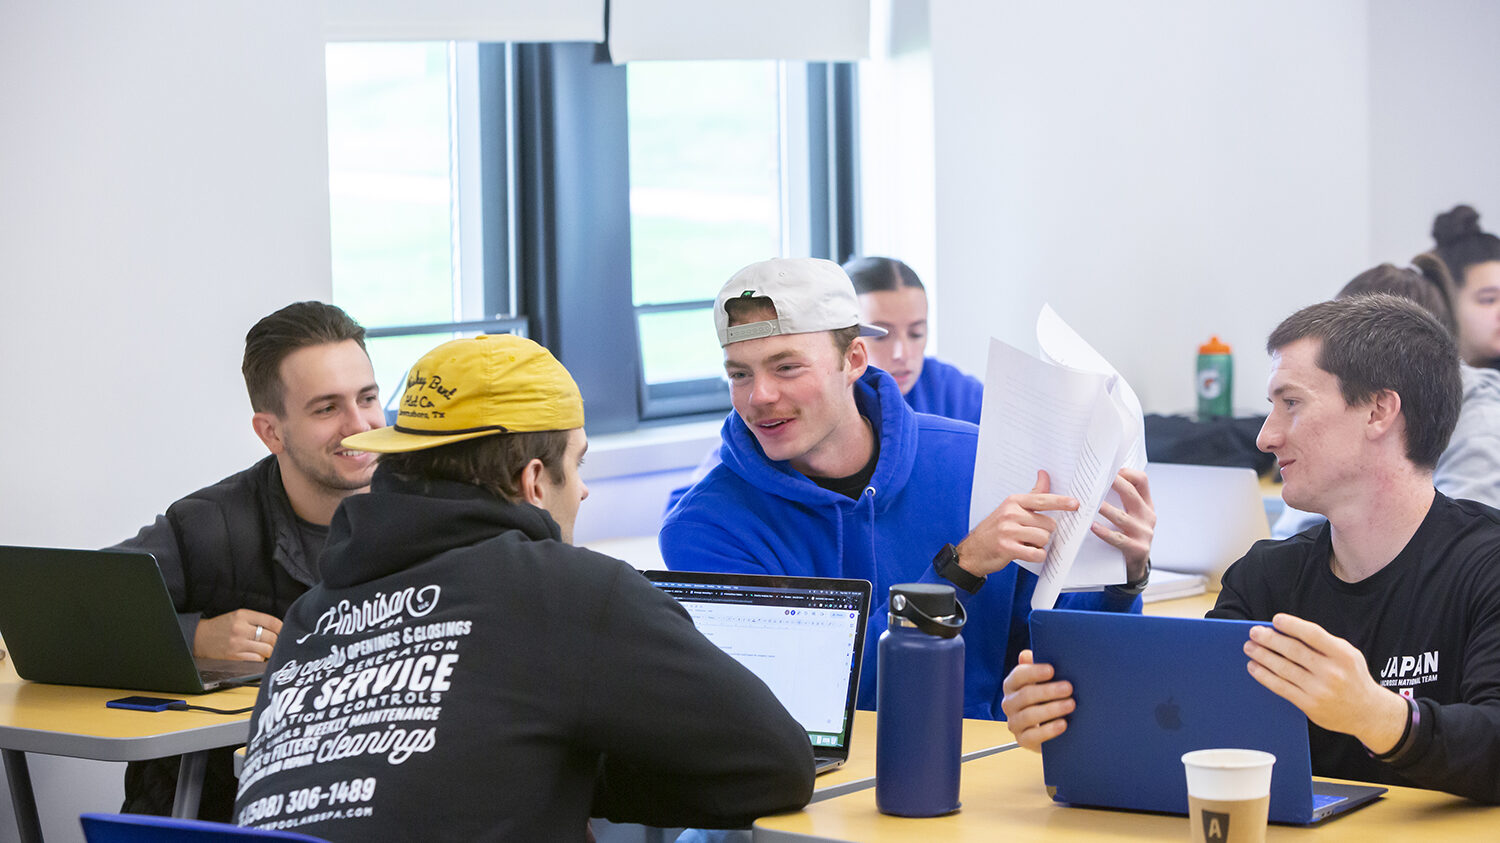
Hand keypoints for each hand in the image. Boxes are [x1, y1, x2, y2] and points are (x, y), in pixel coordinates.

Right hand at [194, 609, 281, 660]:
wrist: (200, 637)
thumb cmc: (222, 626)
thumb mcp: (238, 616)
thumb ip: (257, 620)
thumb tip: (278, 629)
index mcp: (243, 615)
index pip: (272, 622)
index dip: (281, 628)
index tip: (282, 632)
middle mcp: (241, 628)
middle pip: (271, 637)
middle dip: (276, 641)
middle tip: (273, 642)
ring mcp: (237, 644)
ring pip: (266, 650)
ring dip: (269, 651)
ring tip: (265, 649)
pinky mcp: (234, 656)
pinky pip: (256, 659)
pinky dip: (260, 658)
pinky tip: (256, 655)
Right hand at [957, 470, 1078, 576]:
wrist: (972, 550)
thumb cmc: (995, 529)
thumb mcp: (1011, 508)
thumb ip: (1032, 494)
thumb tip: (1044, 474)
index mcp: (1013, 502)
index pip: (1042, 499)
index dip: (1061, 502)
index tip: (1075, 504)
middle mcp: (1011, 514)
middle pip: (1048, 524)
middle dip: (1045, 532)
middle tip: (1030, 535)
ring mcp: (1008, 531)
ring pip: (1044, 538)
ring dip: (1040, 545)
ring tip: (1026, 543)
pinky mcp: (1008, 548)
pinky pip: (1036, 553)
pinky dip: (1036, 555)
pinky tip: (1027, 553)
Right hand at [1001, 650, 1074, 751]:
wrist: (1050, 729)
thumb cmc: (1046, 699)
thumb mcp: (1043, 683)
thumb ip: (1037, 669)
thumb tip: (1026, 654)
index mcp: (1011, 685)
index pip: (1018, 676)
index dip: (1034, 672)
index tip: (1052, 670)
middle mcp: (1009, 703)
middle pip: (1026, 695)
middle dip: (1048, 691)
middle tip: (1068, 688)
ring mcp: (1014, 723)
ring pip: (1029, 715)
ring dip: (1052, 709)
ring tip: (1070, 705)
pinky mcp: (1022, 740)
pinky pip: (1033, 735)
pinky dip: (1049, 730)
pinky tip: (1063, 724)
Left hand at [1090, 467, 1154, 581]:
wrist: (1135, 566)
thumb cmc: (1127, 534)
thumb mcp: (1131, 516)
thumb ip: (1121, 500)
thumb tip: (1096, 481)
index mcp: (1146, 504)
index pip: (1142, 481)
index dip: (1127, 472)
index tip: (1109, 470)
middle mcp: (1148, 516)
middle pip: (1131, 494)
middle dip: (1113, 484)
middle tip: (1095, 479)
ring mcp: (1144, 533)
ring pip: (1121, 517)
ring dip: (1103, 509)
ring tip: (1088, 503)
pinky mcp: (1138, 548)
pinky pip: (1118, 539)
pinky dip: (1104, 532)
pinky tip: (1092, 526)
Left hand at [1244, 614, 1407, 753]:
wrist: (1368, 713)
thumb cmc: (1352, 677)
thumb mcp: (1348, 655)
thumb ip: (1323, 643)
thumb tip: (1286, 631)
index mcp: (1343, 655)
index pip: (1314, 635)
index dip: (1293, 625)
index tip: (1276, 619)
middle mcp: (1332, 672)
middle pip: (1294, 651)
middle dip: (1269, 639)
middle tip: (1254, 632)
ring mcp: (1320, 690)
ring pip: (1284, 669)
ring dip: (1262, 656)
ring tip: (1249, 647)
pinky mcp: (1309, 705)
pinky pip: (1281, 687)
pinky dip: (1264, 676)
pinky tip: (1254, 667)